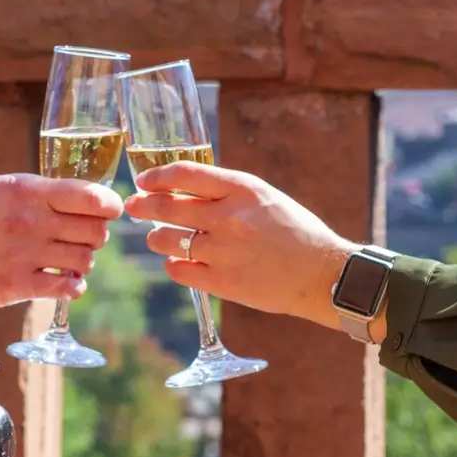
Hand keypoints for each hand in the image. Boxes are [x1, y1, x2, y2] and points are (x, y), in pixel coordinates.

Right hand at [0, 174, 122, 307]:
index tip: (110, 210)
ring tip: (68, 260)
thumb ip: (39, 194)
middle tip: (83, 237)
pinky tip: (65, 281)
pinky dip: (73, 286)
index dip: (109, 205)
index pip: (91, 196)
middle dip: (95, 234)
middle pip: (95, 231)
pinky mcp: (15, 286)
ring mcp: (23, 255)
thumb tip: (82, 201)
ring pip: (84, 260)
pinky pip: (65, 288)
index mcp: (26, 190)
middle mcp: (29, 221)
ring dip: (83, 262)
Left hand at [124, 162, 355, 328]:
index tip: (144, 181)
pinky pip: (177, 269)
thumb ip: (224, 190)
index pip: (184, 174)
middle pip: (166, 207)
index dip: (156, 176)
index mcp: (242, 190)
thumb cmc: (292, 230)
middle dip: (142, 205)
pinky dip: (172, 263)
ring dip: (155, 237)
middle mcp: (229, 218)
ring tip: (157, 237)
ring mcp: (223, 252)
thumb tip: (178, 186)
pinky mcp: (222, 282)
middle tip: (134, 206)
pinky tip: (177, 260)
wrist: (321, 274)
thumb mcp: (263, 196)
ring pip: (165, 240)